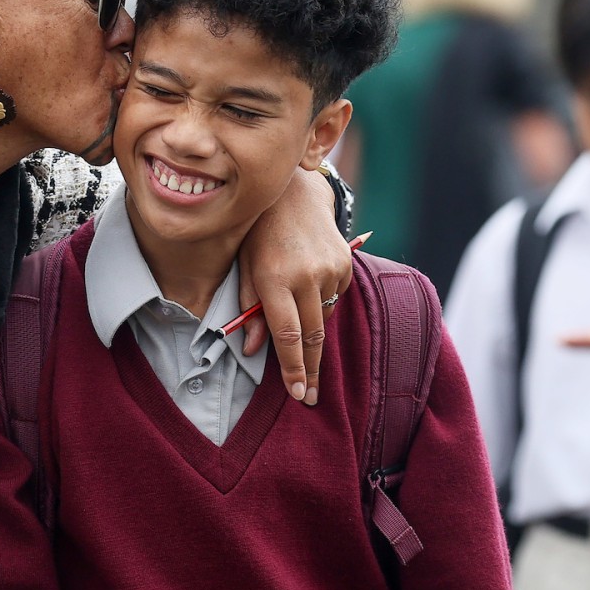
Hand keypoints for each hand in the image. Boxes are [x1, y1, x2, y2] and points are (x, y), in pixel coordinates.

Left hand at [236, 165, 350, 405]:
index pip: (286, 335)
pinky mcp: (345, 265)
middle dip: (311, 371)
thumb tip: (249, 350)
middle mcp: (305, 276)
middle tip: (311, 397)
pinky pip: (335, 298)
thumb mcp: (244, 268)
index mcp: (274, 278)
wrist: (294, 193)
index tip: (298, 393)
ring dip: (311, 326)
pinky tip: (308, 282)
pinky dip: (322, 302)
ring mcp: (330, 270)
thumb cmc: (258, 233)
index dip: (292, 369)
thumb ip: (248, 310)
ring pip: (323, 318)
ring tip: (296, 304)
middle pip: (312, 337)